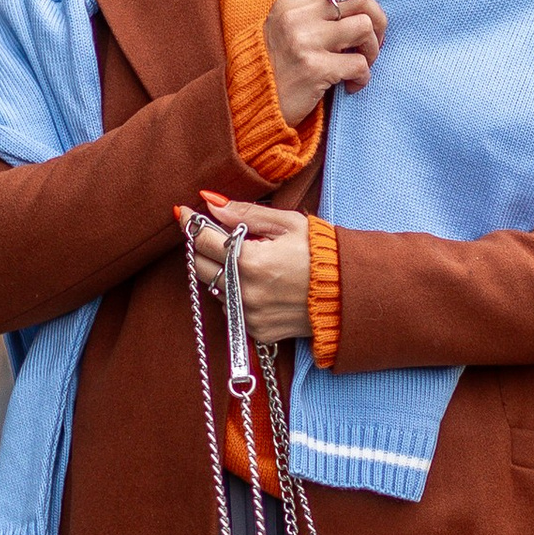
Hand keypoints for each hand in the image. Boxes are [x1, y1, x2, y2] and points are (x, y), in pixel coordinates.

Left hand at [191, 197, 313, 341]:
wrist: (349, 294)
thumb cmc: (323, 253)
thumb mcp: (287, 223)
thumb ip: (246, 214)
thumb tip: (212, 203)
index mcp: (250, 262)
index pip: (203, 240)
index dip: (190, 223)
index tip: (184, 213)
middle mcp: (244, 293)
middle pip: (199, 267)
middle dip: (202, 248)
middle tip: (216, 235)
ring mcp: (249, 316)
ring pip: (215, 289)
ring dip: (221, 272)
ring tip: (248, 261)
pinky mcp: (256, 331)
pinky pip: (231, 309)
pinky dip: (236, 294)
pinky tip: (259, 284)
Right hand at [263, 0, 396, 126]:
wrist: (253, 104)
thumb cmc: (279, 63)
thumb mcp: (286, 25)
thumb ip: (315, 8)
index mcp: (290, 0)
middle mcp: (296, 15)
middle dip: (377, 19)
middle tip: (372, 41)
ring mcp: (304, 41)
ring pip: (364, 27)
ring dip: (373, 49)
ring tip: (362, 63)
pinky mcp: (314, 68)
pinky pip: (359, 64)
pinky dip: (363, 77)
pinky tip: (351, 85)